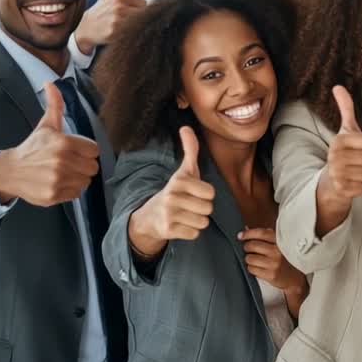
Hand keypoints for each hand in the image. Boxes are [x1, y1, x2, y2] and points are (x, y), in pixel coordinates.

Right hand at [0, 82, 100, 206]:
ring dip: (77, 178)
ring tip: (62, 173)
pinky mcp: (53, 195)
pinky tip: (57, 183)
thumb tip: (50, 82)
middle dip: (83, 165)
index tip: (74, 150)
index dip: (85, 150)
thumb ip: (55, 105)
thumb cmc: (32, 147)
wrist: (10, 171)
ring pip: (86, 181)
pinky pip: (76, 194)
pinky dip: (70, 190)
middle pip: (93, 167)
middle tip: (68, 162)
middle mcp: (61, 161)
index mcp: (63, 142)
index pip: (94, 150)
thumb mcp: (46, 126)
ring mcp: (57, 180)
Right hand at [72, 0, 145, 53]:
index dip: (137, 8)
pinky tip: (118, 32)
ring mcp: (117, 20)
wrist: (86, 27)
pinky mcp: (114, 33)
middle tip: (123, 19)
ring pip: (139, 24)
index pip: (144, 4)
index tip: (125, 10)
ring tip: (121, 24)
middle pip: (143, 14)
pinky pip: (132, 33)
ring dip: (134, 26)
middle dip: (136, 17)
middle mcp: (119, 7)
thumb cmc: (102, 6)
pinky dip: (129, 34)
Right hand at [127, 126, 215, 258]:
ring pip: (203, 222)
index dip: (206, 195)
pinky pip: (195, 234)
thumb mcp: (184, 171)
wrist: (150, 215)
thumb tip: (186, 127)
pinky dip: (190, 232)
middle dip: (202, 209)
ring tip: (185, 215)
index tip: (194, 193)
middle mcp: (171, 196)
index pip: (211, 193)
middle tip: (189, 206)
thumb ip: (190, 150)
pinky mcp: (167, 230)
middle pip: (208, 208)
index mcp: (179, 181)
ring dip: (197, 221)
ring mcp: (168, 214)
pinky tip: (180, 225)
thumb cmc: (175, 191)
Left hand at [238, 227, 307, 298]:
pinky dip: (252, 268)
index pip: (261, 233)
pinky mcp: (270, 274)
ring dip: (249, 259)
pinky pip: (252, 269)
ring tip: (256, 260)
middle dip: (247, 247)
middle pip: (252, 245)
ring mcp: (274, 263)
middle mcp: (277, 251)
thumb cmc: (283, 259)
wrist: (294, 277)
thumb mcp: (277, 244)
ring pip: (249, 258)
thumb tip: (245, 228)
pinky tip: (258, 268)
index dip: (248, 233)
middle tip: (249, 250)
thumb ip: (263, 236)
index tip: (240, 235)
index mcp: (279, 241)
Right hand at [317, 86, 361, 210]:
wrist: (330, 181)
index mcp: (339, 140)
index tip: (359, 148)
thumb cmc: (344, 152)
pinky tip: (354, 184)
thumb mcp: (346, 130)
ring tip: (357, 172)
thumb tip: (338, 86)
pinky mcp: (342, 190)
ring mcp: (337, 174)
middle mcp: (335, 156)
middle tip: (358, 162)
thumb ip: (346, 108)